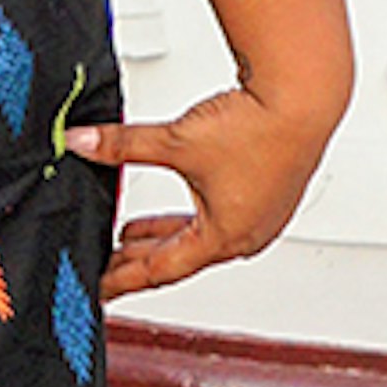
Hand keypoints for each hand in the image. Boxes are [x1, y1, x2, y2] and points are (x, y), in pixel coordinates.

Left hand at [66, 87, 325, 301]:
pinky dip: (193, 220)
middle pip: (180, 258)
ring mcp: (262, 217)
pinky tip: (181, 208)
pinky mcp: (270, 196)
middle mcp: (247, 235)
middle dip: (139, 260)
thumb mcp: (176, 140)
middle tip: (109, 265)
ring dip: (165, 237)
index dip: (123, 279)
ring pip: (202, 239)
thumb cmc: (259, 128)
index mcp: (224, 237)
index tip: (101, 289)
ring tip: (132, 236)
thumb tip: (82, 142)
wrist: (304, 98)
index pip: (160, 269)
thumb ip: (123, 145)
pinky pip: (223, 220)